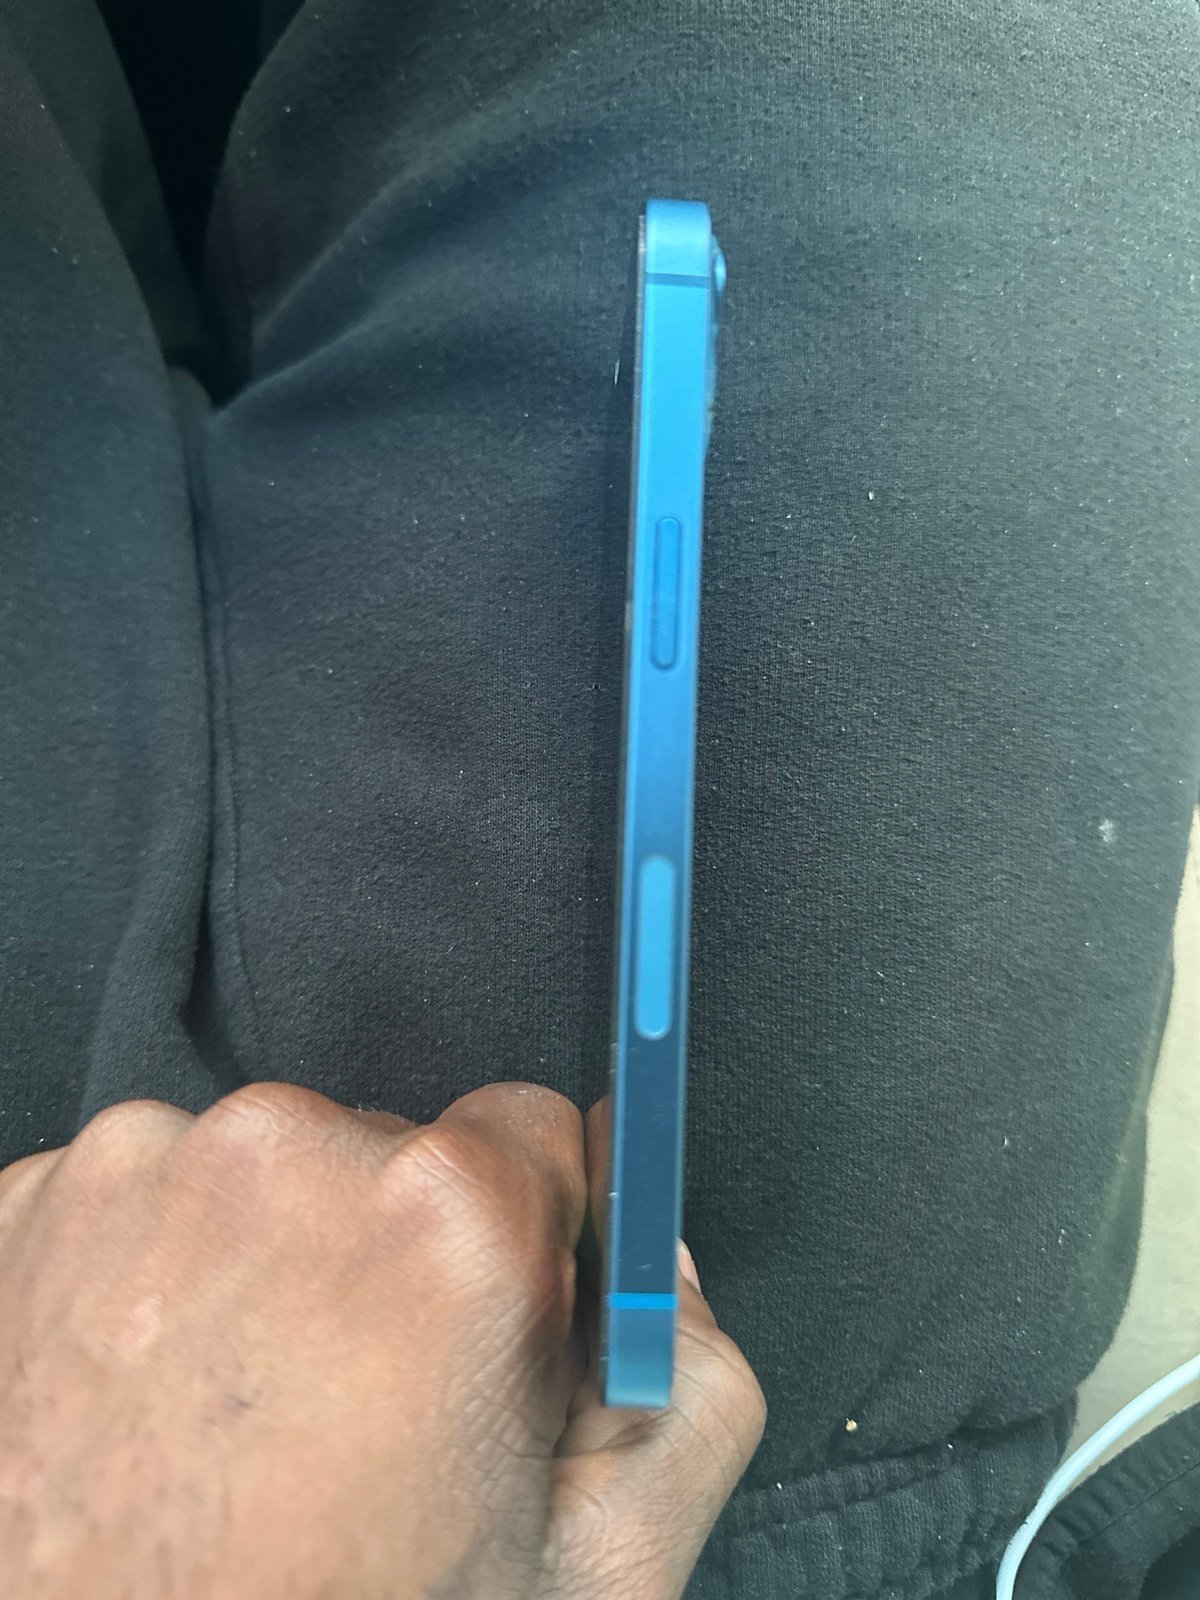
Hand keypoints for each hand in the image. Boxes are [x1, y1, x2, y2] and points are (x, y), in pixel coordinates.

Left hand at [0, 1082, 764, 1598]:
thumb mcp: (589, 1573)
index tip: (486, 1312)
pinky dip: (151, 1277)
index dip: (529, 1235)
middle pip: (391, 1152)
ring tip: (234, 1422)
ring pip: (261, 1174)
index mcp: (446, 1219)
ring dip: (265, 1263)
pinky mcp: (25, 1201)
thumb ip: (692, 1384)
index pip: (533, 1129)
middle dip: (390, 1253)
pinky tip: (141, 1404)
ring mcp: (136, 1170)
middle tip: (352, 1409)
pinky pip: (141, 1201)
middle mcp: (285, 1154)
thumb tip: (655, 1256)